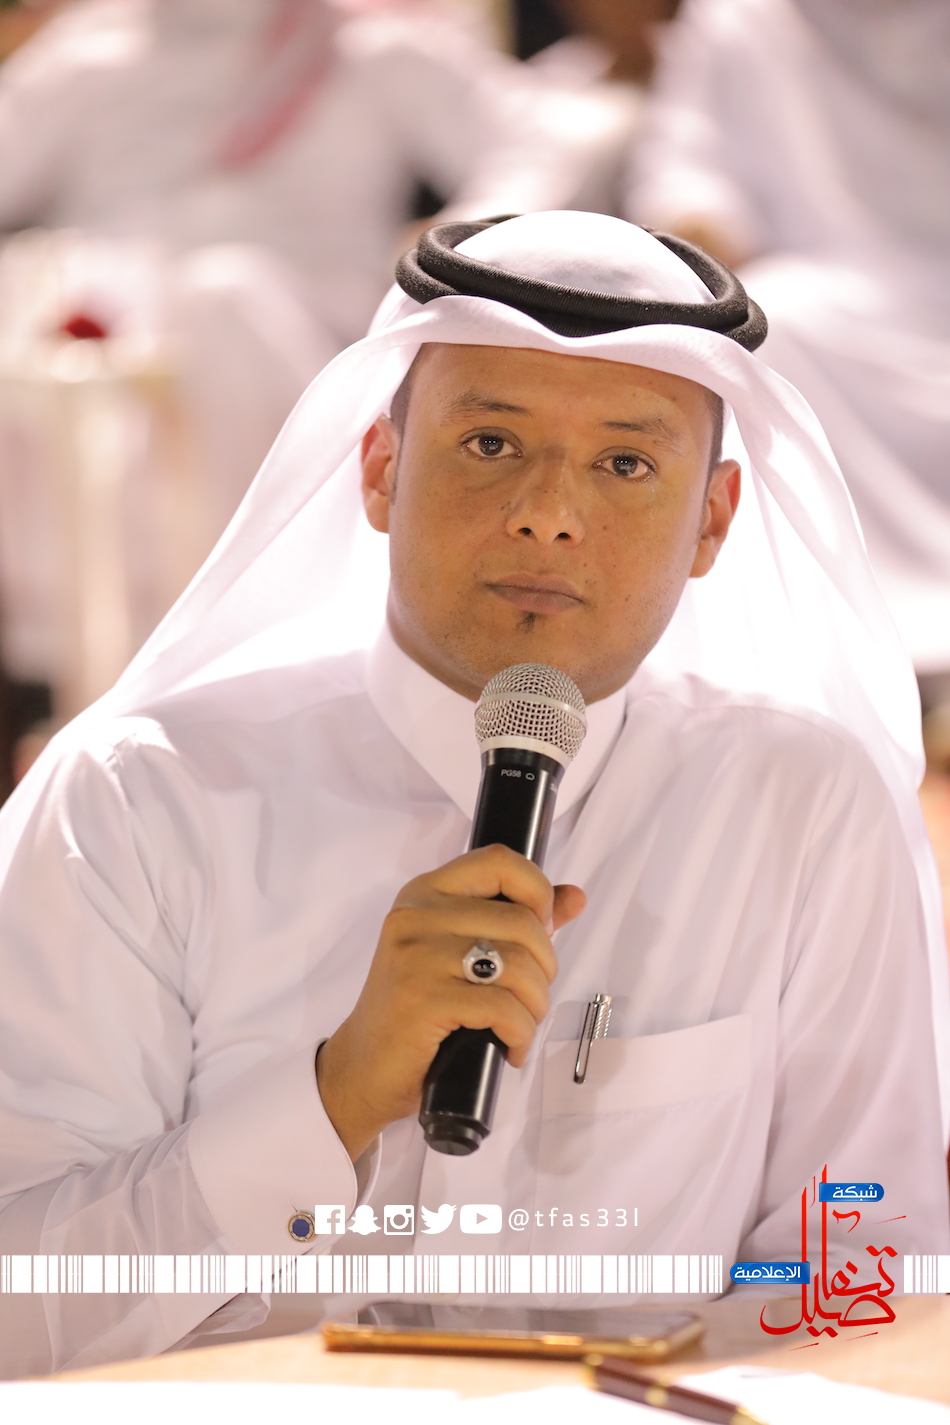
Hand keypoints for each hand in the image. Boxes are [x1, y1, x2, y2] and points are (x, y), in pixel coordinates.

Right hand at [316, 844, 585, 1160]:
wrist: (362, 1068)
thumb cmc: (417, 1011)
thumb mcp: (460, 954)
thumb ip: (516, 920)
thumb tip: (574, 897)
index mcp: (426, 892)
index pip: (498, 861)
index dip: (537, 891)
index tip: (541, 931)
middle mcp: (416, 915)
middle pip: (521, 921)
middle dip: (545, 968)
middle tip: (529, 998)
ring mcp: (416, 956)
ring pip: (518, 964)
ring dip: (536, 1004)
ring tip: (521, 1024)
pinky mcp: (422, 1000)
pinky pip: (503, 1007)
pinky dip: (521, 1033)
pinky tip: (511, 1047)